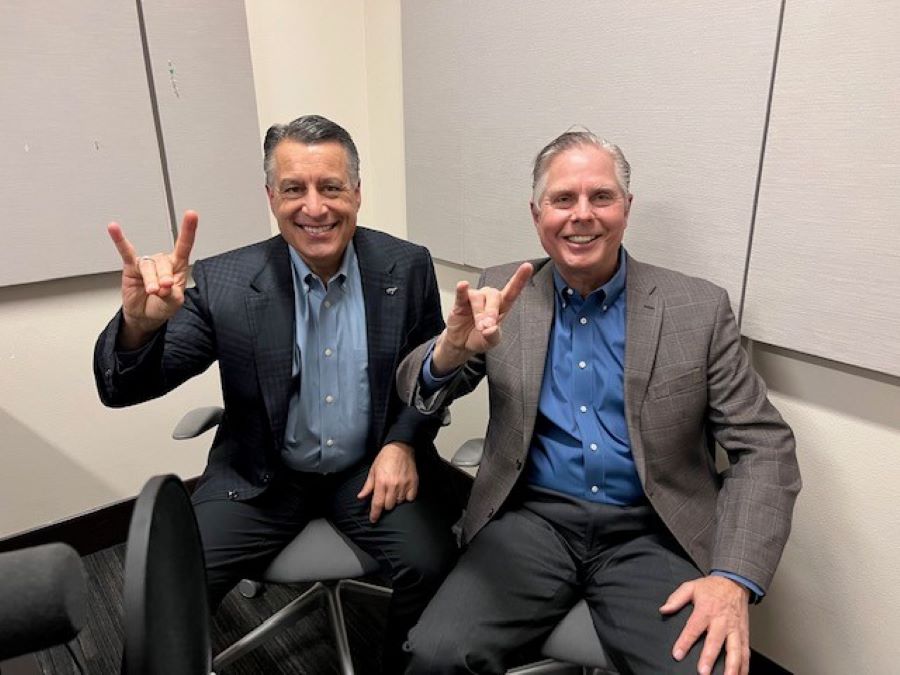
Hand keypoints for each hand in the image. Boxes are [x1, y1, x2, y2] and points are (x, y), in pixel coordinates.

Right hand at [107, 211, 197, 348]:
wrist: (145, 316)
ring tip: (151, 291)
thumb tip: (164, 286)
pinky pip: (125, 251)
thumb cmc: (162, 306)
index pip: (184, 246)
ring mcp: (147, 264)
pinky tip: (114, 228)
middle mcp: (163, 262)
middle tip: (163, 291)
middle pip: (164, 262)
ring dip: (151, 280)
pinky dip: (119, 240)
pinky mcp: (131, 267)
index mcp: (177, 267)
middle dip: (164, 279)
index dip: (188, 231)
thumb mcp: (174, 304)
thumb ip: (172, 294)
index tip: (191, 215)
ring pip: (149, 266)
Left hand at [356, 442, 417, 522]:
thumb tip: (361, 497)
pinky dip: (406, 497)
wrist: (400, 448)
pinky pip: (410, 498)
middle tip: (385, 496)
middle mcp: (393, 485)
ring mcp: (404, 485)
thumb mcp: (373, 471)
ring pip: (399, 502)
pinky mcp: (413, 483)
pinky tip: (403, 490)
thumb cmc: (385, 458)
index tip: (373, 519)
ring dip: (395, 500)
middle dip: (385, 504)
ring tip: (394, 490)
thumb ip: (368, 486)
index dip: (374, 514)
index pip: (377, 504)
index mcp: (381, 482)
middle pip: (388, 506)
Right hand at [432, 262, 532, 374]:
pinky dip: (462, 290)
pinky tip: (463, 285)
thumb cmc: (479, 338)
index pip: (512, 291)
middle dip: (491, 312)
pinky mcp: (460, 302)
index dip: (520, 279)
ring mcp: (474, 299)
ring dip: (479, 313)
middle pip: (494, 296)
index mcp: (501, 307)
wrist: (461, 343)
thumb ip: (493, 336)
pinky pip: (462, 293)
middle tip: (487, 327)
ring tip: (478, 326)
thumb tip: (491, 329)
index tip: (527, 267)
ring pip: (479, 298)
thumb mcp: (490, 343)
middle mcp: (489, 299)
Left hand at [660, 576, 749, 674]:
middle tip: (703, 672)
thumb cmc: (711, 587)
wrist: (735, 582)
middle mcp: (721, 621)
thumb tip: (663, 609)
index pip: (693, 628)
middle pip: (715, 642)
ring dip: (732, 667)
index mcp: (706, 610)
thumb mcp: (691, 587)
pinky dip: (745, 666)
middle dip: (709, 658)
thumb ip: (676, 599)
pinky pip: (745, 652)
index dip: (685, 642)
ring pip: (734, 650)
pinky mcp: (744, 634)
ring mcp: (734, 629)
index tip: (677, 654)